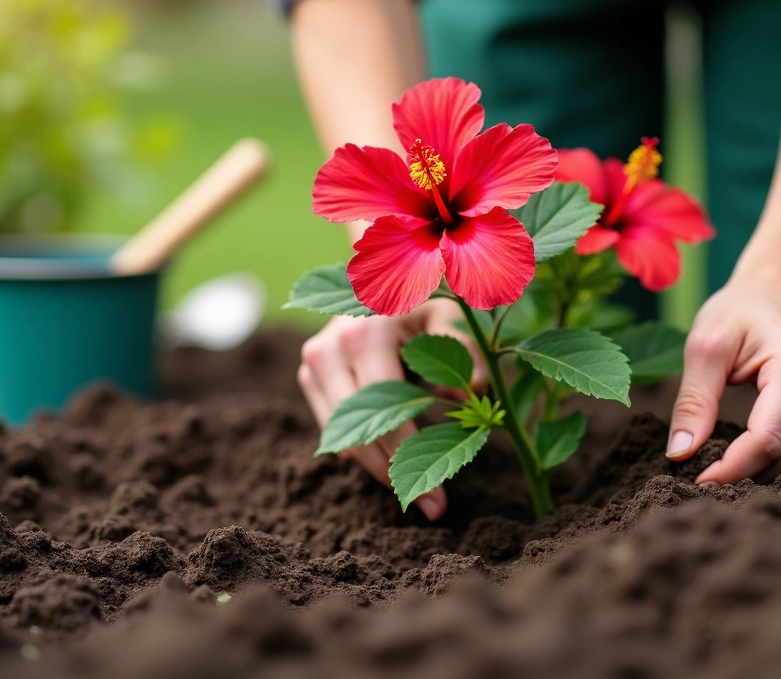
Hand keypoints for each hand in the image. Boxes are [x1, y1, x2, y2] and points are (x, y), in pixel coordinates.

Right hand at [297, 300, 482, 519]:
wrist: (386, 274)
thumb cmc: (429, 298)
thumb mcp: (452, 315)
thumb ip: (464, 350)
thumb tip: (472, 390)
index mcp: (368, 331)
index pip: (384, 412)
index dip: (410, 457)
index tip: (440, 499)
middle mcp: (331, 345)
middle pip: (355, 434)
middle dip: (393, 475)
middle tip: (430, 505)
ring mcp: (314, 358)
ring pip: (337, 439)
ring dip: (375, 468)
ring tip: (414, 487)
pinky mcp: (309, 371)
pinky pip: (330, 428)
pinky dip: (360, 449)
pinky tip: (393, 458)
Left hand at [664, 264, 780, 485]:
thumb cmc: (739, 313)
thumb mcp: (705, 345)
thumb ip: (694, 400)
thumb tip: (680, 454)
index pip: (767, 440)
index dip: (730, 469)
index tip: (695, 479)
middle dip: (743, 476)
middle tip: (701, 475)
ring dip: (761, 473)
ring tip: (721, 463)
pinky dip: (780, 461)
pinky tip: (750, 453)